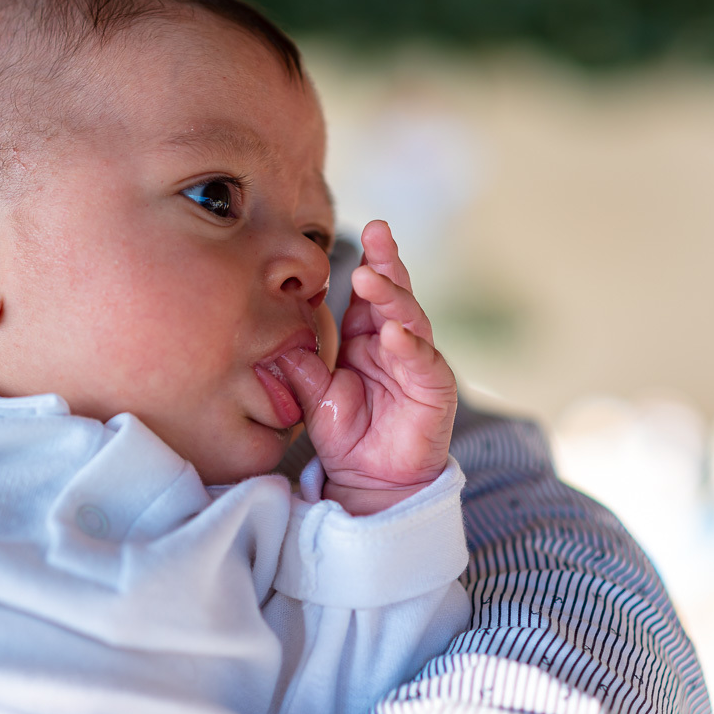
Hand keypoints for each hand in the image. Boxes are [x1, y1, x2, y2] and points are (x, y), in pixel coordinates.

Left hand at [278, 220, 457, 513]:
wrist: (370, 483)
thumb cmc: (346, 435)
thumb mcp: (314, 400)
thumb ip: (301, 371)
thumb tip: (278, 344)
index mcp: (365, 336)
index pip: (367, 293)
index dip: (367, 261)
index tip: (360, 230)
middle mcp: (393, 342)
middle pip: (394, 293)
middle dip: (387, 261)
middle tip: (377, 233)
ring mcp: (416, 362)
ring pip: (410, 319)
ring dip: (393, 296)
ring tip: (372, 277)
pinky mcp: (434, 390)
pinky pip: (423, 362)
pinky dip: (410, 346)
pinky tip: (394, 332)